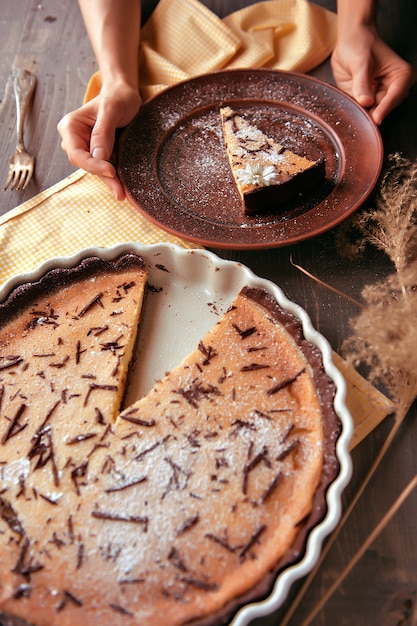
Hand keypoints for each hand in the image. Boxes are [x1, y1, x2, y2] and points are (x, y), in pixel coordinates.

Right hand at [57, 82, 141, 199]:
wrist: (125, 96)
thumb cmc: (118, 98)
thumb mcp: (112, 110)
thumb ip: (103, 132)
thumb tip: (97, 157)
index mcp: (71, 127)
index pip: (77, 154)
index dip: (93, 166)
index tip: (111, 171)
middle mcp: (75, 140)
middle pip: (86, 165)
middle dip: (104, 177)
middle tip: (120, 193)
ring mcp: (86, 149)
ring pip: (96, 170)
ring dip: (110, 182)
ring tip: (123, 194)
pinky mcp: (99, 155)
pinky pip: (105, 169)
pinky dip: (115, 178)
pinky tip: (124, 188)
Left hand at [331, 24, 415, 124]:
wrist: (350, 39)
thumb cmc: (360, 43)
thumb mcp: (361, 62)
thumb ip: (362, 82)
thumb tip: (366, 101)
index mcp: (401, 76)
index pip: (395, 96)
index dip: (385, 108)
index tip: (376, 118)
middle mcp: (392, 89)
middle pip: (384, 109)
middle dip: (371, 115)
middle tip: (360, 123)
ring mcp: (378, 96)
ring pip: (371, 113)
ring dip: (361, 116)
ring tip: (352, 119)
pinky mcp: (365, 100)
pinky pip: (360, 111)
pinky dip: (353, 114)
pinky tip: (346, 116)